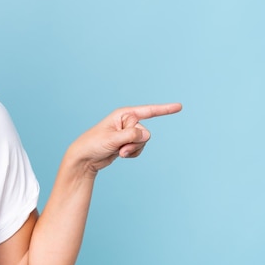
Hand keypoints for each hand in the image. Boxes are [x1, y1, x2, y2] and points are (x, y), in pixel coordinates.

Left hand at [66, 103, 181, 177]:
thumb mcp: (112, 139)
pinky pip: (139, 149)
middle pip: (144, 132)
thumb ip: (131, 135)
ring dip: (133, 149)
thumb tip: (147, 134)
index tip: (179, 106)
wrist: (85, 158)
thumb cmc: (93, 144)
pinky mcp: (127, 143)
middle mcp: (127, 121)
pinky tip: (121, 154)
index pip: (148, 111)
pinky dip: (133, 153)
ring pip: (144, 142)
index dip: (164, 109)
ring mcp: (128, 133)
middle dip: (134, 142)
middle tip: (118, 146)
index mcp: (123, 114)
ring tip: (118, 151)